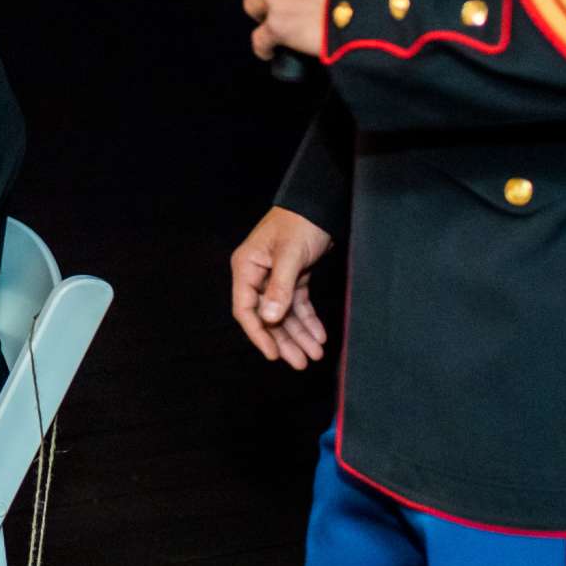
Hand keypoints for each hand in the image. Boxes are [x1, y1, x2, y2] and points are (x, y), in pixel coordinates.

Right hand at [229, 205, 333, 368]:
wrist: (319, 204)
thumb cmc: (300, 224)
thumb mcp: (290, 255)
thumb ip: (280, 288)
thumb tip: (269, 319)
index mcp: (247, 267)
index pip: (246, 308)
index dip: (258, 334)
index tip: (273, 355)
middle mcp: (257, 275)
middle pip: (267, 316)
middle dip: (284, 340)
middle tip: (301, 362)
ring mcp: (275, 278)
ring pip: (284, 314)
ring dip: (299, 334)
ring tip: (314, 354)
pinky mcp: (293, 278)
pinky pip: (298, 305)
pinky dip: (308, 320)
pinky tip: (319, 336)